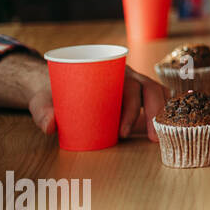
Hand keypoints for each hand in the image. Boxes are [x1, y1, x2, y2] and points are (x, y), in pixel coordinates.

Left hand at [28, 65, 165, 142]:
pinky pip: (156, 96)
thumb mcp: (43, 99)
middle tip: (151, 139)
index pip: (128, 87)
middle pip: (149, 89)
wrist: (54, 84)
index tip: (121, 133)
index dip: (130, 110)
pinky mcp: (135, 93)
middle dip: (154, 113)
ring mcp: (133, 82)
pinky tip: (165, 125)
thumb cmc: (52, 91)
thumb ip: (43, 112)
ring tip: (158, 137)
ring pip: (157, 92)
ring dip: (161, 113)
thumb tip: (50, 127)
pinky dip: (163, 109)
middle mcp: (126, 74)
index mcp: (109, 71)